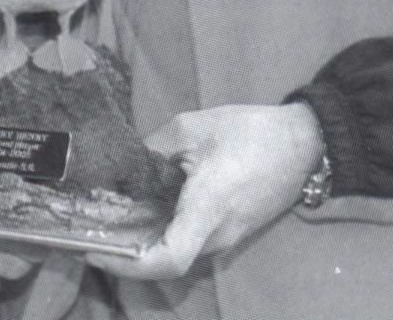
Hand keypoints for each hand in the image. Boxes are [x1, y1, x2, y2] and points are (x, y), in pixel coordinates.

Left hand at [86, 102, 322, 280]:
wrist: (305, 142)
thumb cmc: (251, 132)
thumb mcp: (192, 127)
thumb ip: (152, 149)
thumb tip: (124, 165)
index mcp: (208, 209)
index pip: (169, 260)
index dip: (127, 265)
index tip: (95, 252)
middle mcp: (217, 234)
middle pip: (164, 262)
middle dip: (124, 253)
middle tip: (88, 232)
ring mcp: (227, 237)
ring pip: (176, 251)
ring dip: (142, 243)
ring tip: (107, 220)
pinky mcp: (231, 230)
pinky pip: (190, 240)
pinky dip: (161, 233)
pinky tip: (141, 211)